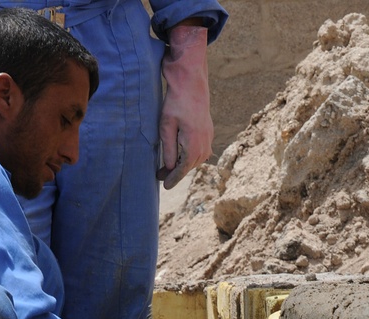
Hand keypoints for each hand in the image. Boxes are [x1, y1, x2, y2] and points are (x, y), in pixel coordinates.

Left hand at [157, 23, 212, 189]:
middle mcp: (204, 143)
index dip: (173, 179)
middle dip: (176, 173)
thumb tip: (169, 168)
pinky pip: (200, 150)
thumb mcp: (166, 126)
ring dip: (183, 165)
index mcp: (194, 144)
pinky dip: (190, 156)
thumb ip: (168, 149)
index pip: (183, 169)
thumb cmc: (175, 103)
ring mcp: (209, 137)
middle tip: (160, 176)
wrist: (191, 83)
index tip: (165, 186)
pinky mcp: (208, 131)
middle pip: (190, 166)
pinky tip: (179, 154)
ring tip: (168, 167)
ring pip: (196, 159)